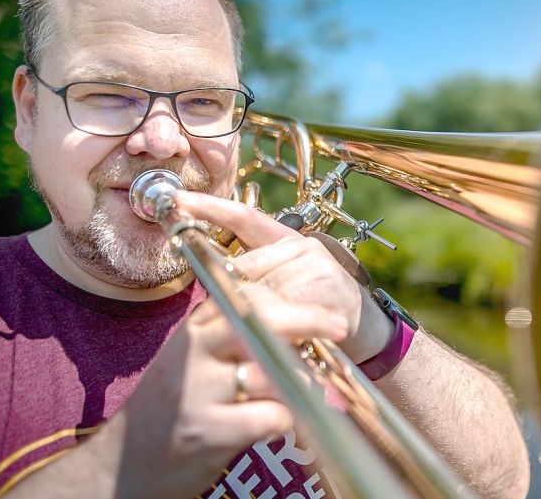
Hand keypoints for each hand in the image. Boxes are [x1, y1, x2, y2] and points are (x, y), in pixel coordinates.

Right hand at [4, 285, 341, 498]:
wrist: (122, 467)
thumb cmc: (172, 410)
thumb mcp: (192, 362)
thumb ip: (232, 338)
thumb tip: (299, 322)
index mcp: (193, 330)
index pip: (245, 296)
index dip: (289, 299)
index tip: (321, 306)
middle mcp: (193, 351)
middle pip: (260, 319)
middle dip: (308, 320)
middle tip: (340, 326)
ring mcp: (198, 390)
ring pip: (273, 370)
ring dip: (303, 382)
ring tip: (313, 392)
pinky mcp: (208, 430)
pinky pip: (271, 415)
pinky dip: (286, 420)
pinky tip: (279, 426)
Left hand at [172, 191, 393, 361]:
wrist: (363, 331)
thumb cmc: (314, 311)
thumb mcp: (282, 290)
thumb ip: (252, 282)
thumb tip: (212, 287)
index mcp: (287, 241)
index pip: (244, 219)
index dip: (211, 207)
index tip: (177, 199)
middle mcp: (303, 247)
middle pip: (244, 268)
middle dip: (230, 297)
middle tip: (228, 321)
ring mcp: (315, 265)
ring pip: (260, 292)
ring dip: (253, 319)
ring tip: (257, 339)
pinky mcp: (327, 288)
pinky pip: (281, 310)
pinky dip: (272, 329)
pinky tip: (277, 342)